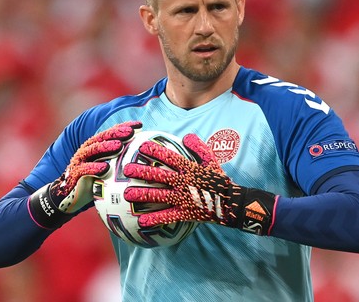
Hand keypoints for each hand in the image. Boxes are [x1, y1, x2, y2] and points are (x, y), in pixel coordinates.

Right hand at [29, 121, 141, 228]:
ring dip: (106, 147)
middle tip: (130, 132)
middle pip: (103, 138)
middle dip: (117, 133)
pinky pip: (85, 169)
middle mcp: (88, 150)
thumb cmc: (94, 182)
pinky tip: (105, 168)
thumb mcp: (109, 171)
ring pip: (93, 150)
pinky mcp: (74, 174)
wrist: (70, 197)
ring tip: (119, 146)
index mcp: (96, 147)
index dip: (124, 127)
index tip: (140, 125)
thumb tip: (146, 160)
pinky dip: (95, 168)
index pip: (112, 133)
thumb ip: (121, 163)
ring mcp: (80, 161)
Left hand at [123, 133, 276, 234]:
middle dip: (142, 171)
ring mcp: (184, 198)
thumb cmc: (219, 180)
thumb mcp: (212, 160)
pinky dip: (155, 219)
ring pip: (160, 195)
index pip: (170, 157)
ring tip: (127, 194)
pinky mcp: (186, 212)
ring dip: (143, 194)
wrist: (231, 203)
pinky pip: (168, 216)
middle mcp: (184, 182)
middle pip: (160, 175)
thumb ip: (199, 147)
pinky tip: (141, 221)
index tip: (141, 146)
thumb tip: (186, 136)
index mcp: (190, 168)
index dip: (156, 151)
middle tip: (127, 169)